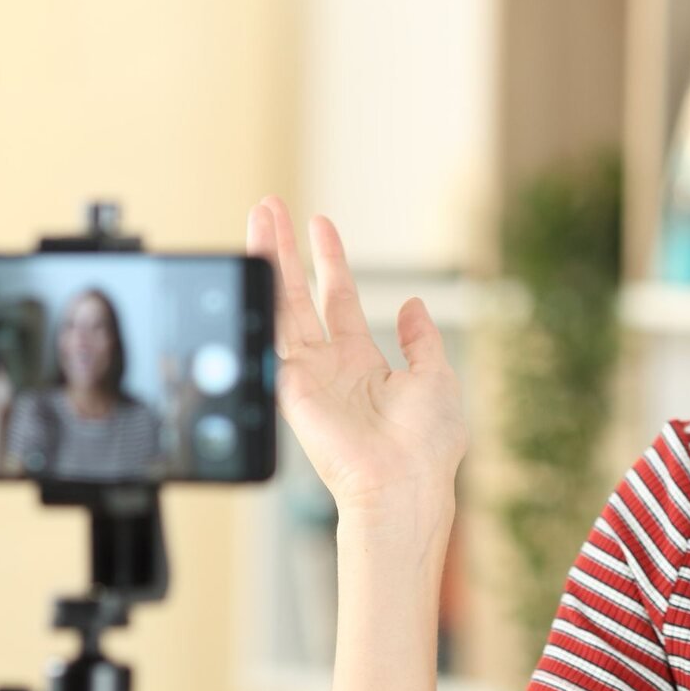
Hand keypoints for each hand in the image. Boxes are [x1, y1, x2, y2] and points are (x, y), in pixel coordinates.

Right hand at [246, 196, 467, 521]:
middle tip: (270, 207)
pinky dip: (262, 300)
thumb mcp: (436, 377)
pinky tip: (252, 265)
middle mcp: (329, 366)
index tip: (320, 224)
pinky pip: (272, 336)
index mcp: (362, 363)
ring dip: (267, 260)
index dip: (329, 261)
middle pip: (298, 294)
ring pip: (280, 305)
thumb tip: (413, 304)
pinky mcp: (291, 388)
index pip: (339, 300)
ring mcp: (306, 376)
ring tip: (258, 216)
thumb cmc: (426, 445)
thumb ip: (422, 340)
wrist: (404, 483)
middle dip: (283, 250)